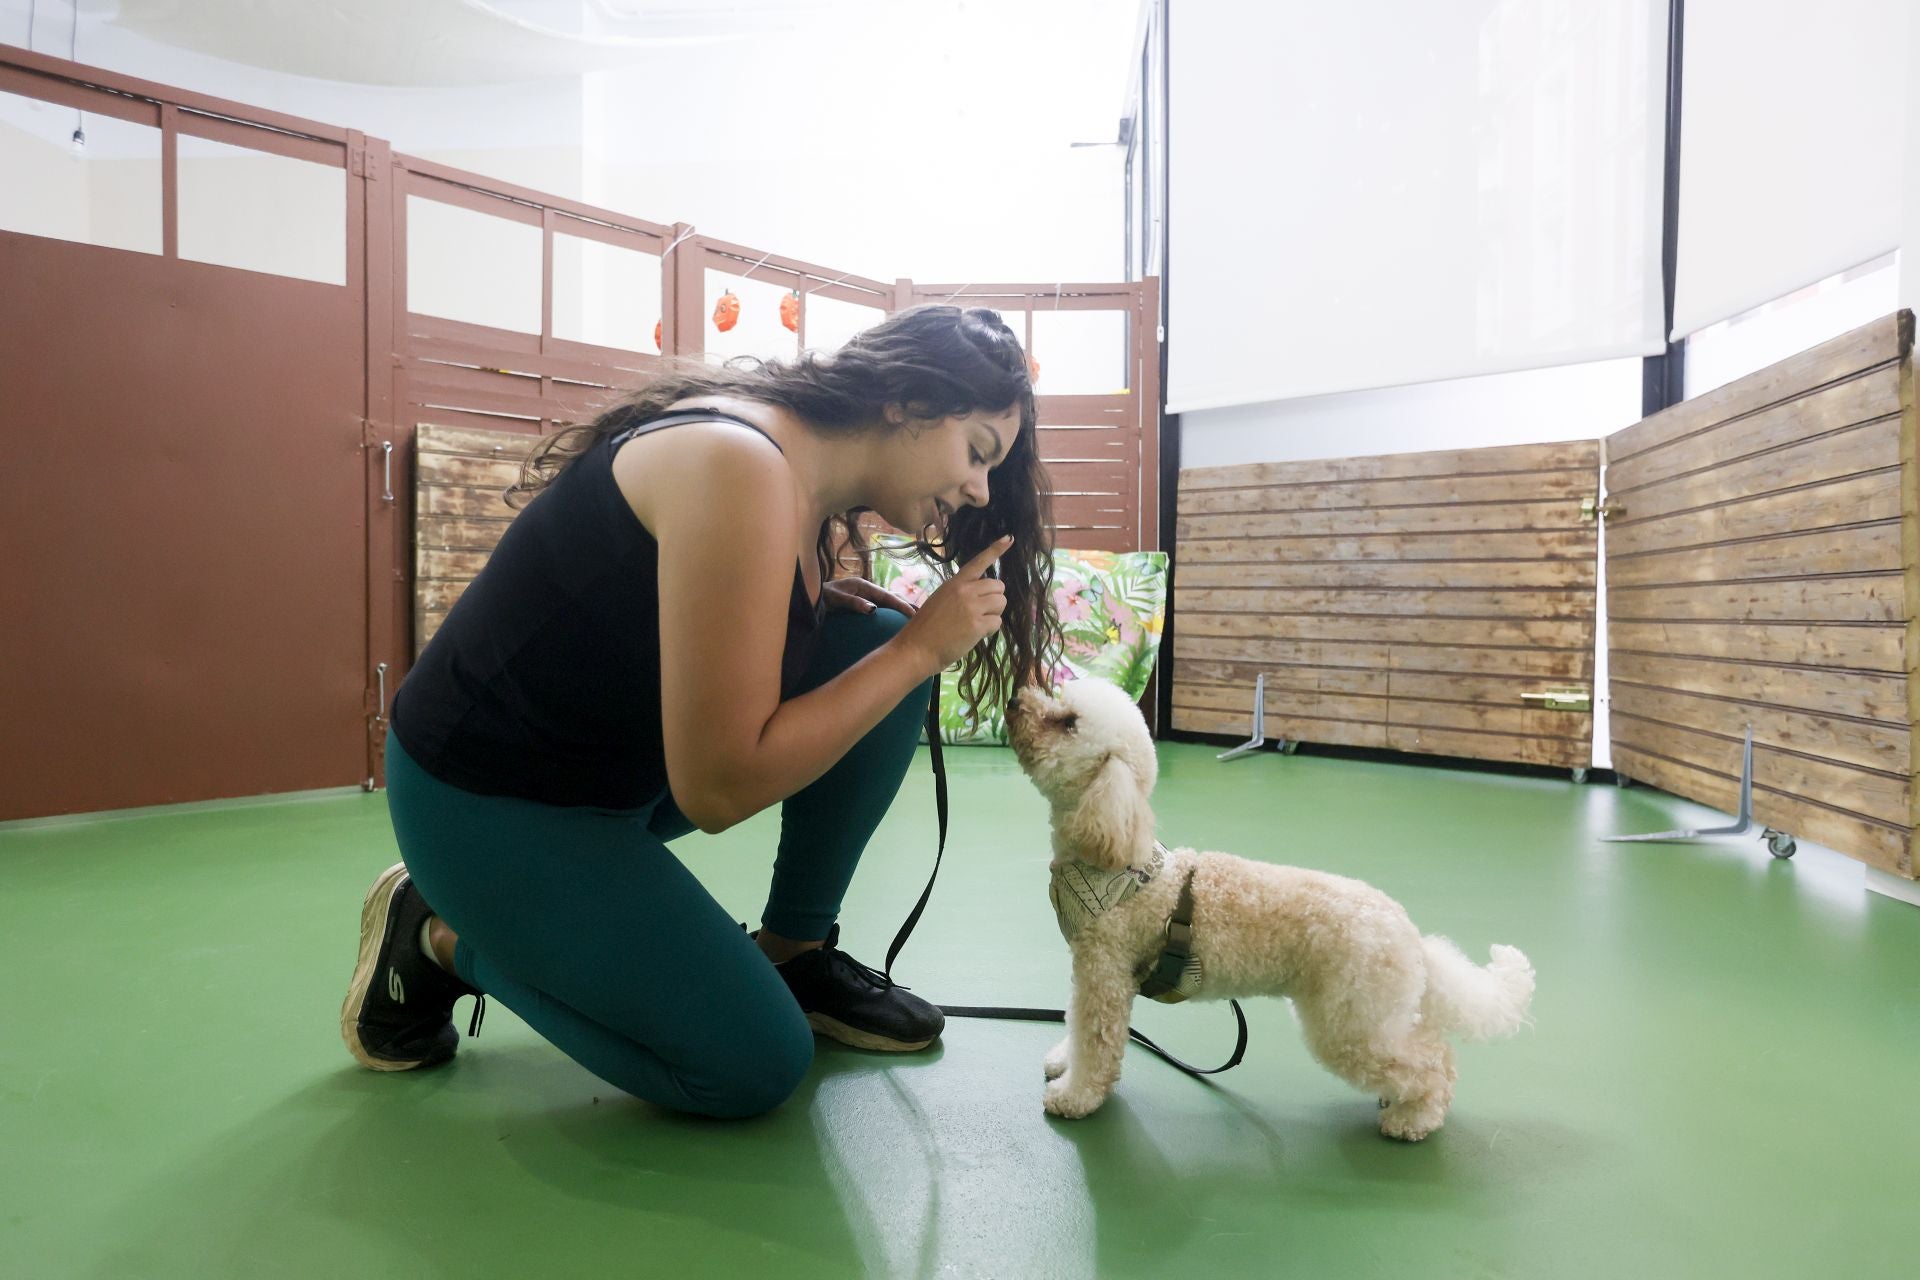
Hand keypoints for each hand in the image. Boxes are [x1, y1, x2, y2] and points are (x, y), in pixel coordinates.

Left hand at [821, 577, 919, 616]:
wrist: (809, 596)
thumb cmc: (821, 597)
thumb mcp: (836, 599)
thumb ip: (854, 603)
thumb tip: (873, 610)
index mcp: (863, 585)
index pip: (887, 596)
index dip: (901, 605)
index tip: (914, 614)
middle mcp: (865, 589)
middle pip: (890, 597)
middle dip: (905, 605)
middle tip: (922, 615)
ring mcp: (863, 595)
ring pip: (886, 602)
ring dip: (899, 609)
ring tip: (914, 617)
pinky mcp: (860, 602)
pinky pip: (879, 607)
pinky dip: (890, 612)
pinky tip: (894, 621)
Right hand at [896, 536, 1012, 675]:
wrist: (916, 648)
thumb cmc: (925, 628)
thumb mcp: (940, 600)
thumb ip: (960, 593)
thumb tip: (982, 595)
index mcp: (954, 583)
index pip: (979, 562)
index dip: (996, 550)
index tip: (1009, 538)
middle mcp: (965, 591)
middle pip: (998, 586)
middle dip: (994, 599)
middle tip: (980, 612)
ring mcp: (971, 607)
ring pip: (1001, 603)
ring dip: (994, 613)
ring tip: (977, 623)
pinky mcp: (977, 625)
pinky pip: (997, 622)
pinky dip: (990, 630)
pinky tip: (975, 634)